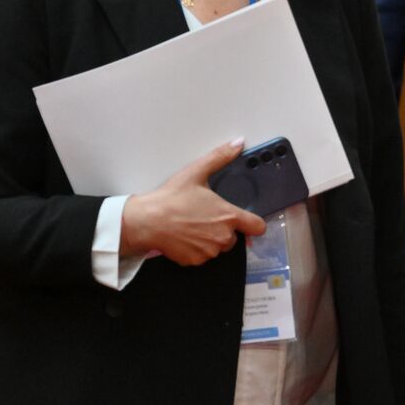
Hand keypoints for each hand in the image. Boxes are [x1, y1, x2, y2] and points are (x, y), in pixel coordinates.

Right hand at [121, 139, 265, 265]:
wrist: (147, 221)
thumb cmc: (171, 198)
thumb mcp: (197, 172)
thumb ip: (220, 157)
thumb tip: (238, 143)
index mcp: (228, 216)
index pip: (257, 226)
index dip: (254, 223)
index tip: (248, 221)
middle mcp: (222, 237)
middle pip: (234, 237)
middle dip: (224, 228)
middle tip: (206, 217)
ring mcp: (209, 251)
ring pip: (217, 247)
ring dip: (210, 239)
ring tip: (193, 225)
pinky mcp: (194, 261)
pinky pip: (202, 256)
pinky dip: (196, 249)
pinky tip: (185, 236)